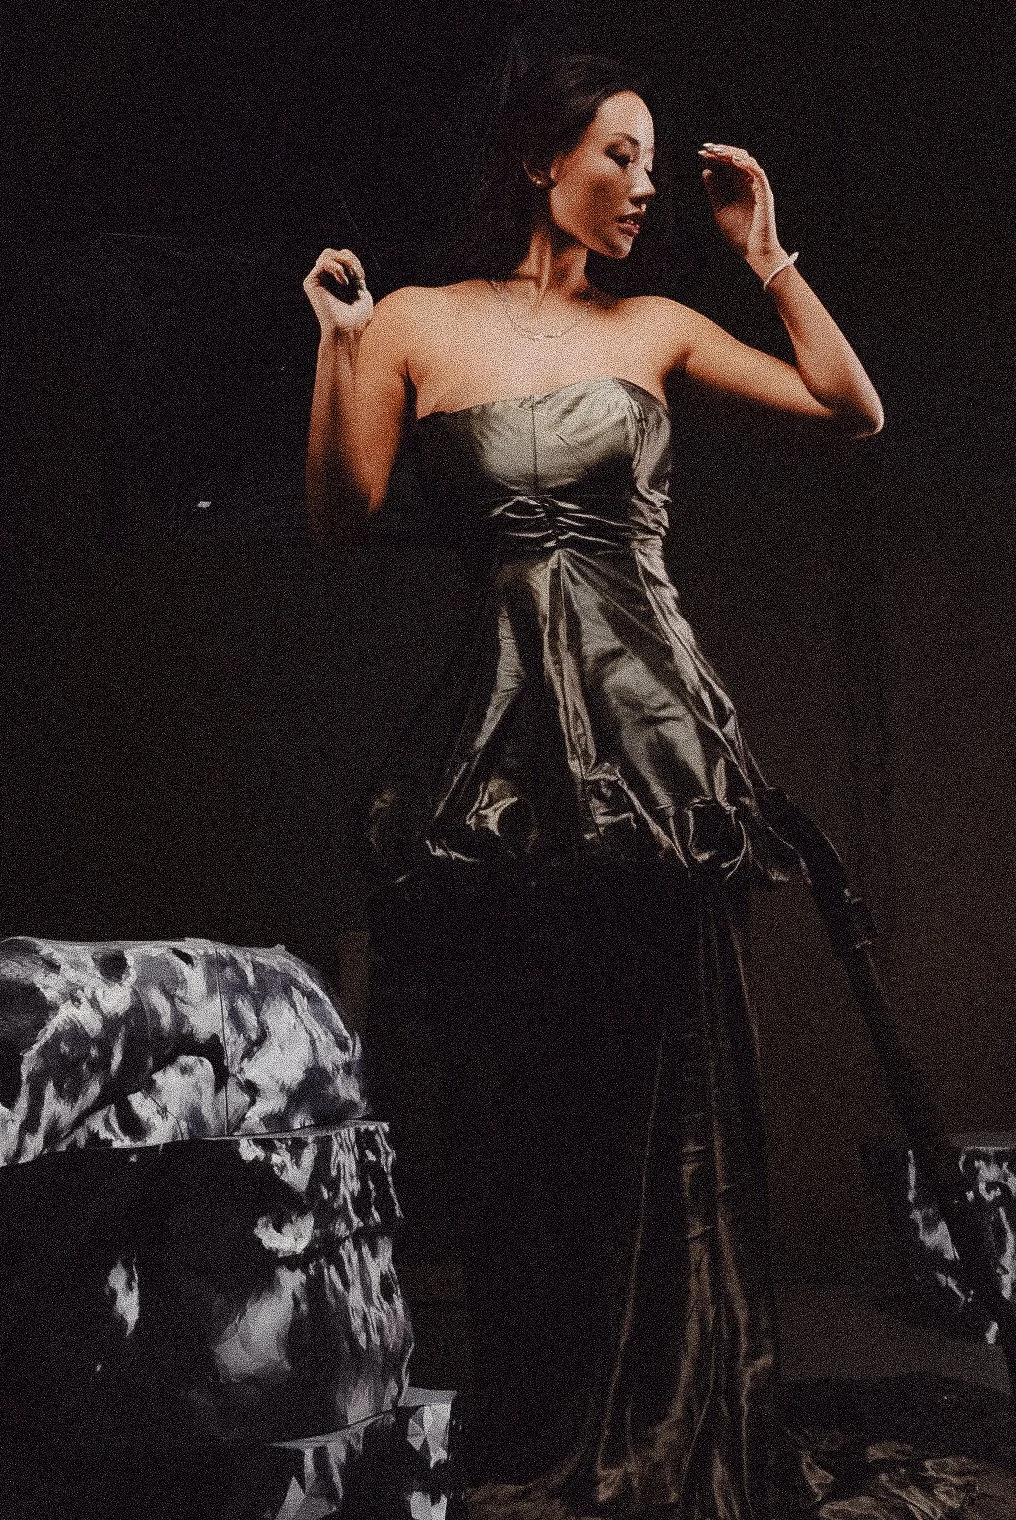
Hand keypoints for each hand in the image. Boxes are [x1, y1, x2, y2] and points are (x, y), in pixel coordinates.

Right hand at [303, 247, 373, 336]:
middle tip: (357, 275)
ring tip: (351, 276)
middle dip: (349, 258)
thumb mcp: (362, 293)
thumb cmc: (357, 319)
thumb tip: (350, 261)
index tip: (361, 278)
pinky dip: (337, 268)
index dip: (354, 261)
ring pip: (327, 253)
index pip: (342, 257)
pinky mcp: (310, 283)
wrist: (347, 331)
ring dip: (344, 261)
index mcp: (336, 282)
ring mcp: (317, 280)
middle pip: (333, 252)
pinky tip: (344, 283)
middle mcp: (325, 280)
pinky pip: (323, 262)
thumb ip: (356, 276)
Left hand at [698, 144, 786, 279]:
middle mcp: (750, 184)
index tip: (701, 153)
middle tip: (706, 148)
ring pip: (747, 161)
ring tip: (716, 151)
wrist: (753, 252)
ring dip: (732, 154)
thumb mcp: (721, 210)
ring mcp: (758, 187)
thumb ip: (715, 191)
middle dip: (722, 151)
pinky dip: (745, 164)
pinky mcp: (765, 193)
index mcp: (740, 187)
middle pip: (737, 158)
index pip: (728, 165)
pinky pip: (757, 173)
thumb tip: (706, 171)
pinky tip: (732, 160)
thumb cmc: (739, 235)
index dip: (716, 157)